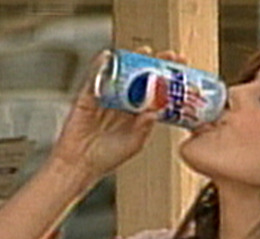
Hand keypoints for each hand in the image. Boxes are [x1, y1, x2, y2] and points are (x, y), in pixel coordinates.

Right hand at [50, 47, 187, 180]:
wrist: (80, 164)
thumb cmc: (107, 158)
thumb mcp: (134, 143)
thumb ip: (145, 127)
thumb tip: (156, 111)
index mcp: (137, 113)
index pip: (155, 91)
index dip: (167, 79)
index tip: (180, 69)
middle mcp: (124, 102)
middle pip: (140, 77)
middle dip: (153, 64)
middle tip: (165, 56)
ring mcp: (107, 97)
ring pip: (120, 73)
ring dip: (131, 60)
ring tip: (143, 52)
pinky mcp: (88, 96)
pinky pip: (95, 77)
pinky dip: (101, 66)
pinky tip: (109, 57)